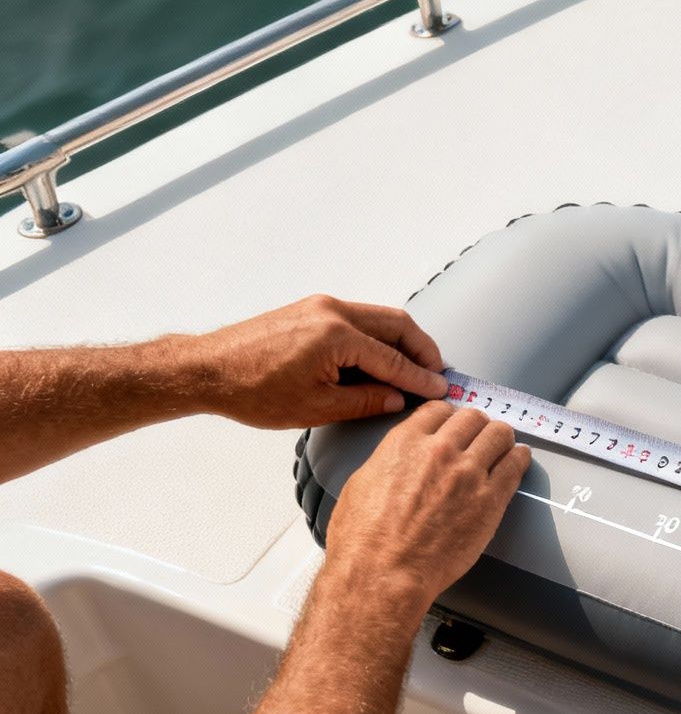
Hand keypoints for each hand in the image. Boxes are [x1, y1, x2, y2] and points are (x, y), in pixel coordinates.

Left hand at [191, 295, 447, 428]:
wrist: (206, 370)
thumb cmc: (253, 390)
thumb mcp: (317, 407)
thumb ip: (365, 400)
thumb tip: (396, 398)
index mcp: (337, 336)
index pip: (394, 359)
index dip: (420, 378)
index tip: (440, 389)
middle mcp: (333, 311)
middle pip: (397, 324)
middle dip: (422, 349)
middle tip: (436, 373)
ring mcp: (321, 306)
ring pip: (379, 318)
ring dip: (401, 341)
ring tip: (412, 368)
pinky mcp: (310, 309)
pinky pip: (358, 319)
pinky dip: (377, 337)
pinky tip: (379, 359)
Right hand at [322, 403, 530, 618]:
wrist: (384, 574)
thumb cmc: (364, 540)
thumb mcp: (363, 483)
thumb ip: (391, 461)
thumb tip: (403, 458)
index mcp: (405, 443)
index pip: (439, 409)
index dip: (449, 417)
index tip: (455, 425)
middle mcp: (440, 451)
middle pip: (473, 417)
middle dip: (477, 425)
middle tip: (480, 436)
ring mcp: (468, 473)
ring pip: (499, 434)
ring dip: (501, 438)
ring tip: (502, 447)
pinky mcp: (491, 499)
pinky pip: (516, 465)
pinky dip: (520, 458)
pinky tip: (518, 460)